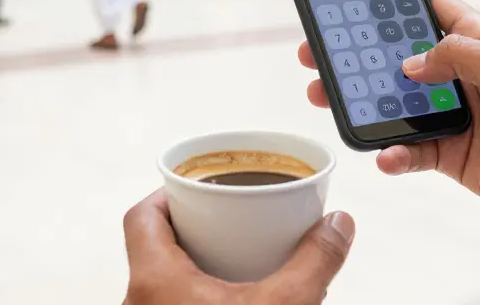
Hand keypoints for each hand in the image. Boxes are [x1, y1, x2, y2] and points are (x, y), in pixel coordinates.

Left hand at [123, 191, 353, 304]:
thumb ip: (314, 263)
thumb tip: (337, 226)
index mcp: (153, 282)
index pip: (141, 217)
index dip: (166, 194)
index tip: (194, 185)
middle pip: (152, 249)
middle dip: (190, 230)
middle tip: (225, 221)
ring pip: (162, 285)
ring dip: (195, 269)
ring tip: (235, 261)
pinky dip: (198, 301)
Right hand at [299, 0, 479, 241]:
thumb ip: (459, 58)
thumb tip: (410, 62)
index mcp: (479, 41)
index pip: (428, 7)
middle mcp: (461, 73)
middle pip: (396, 55)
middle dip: (357, 53)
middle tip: (317, 52)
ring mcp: (453, 114)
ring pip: (394, 102)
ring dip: (362, 101)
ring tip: (327, 98)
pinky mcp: (451, 153)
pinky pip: (409, 150)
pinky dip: (392, 152)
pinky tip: (384, 154)